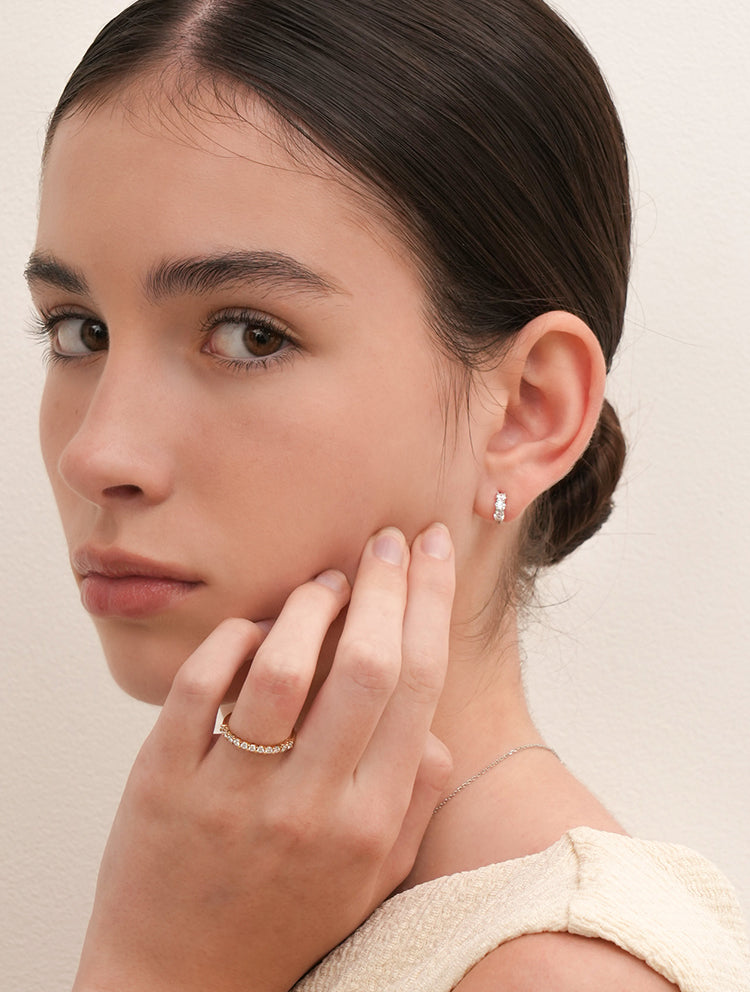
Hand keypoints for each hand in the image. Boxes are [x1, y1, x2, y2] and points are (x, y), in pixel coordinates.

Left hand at [73, 523, 454, 991]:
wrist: (184, 983)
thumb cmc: (287, 920)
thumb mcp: (374, 878)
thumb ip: (416, 803)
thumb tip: (436, 726)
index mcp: (371, 822)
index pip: (416, 686)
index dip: (430, 602)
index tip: (433, 549)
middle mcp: (310, 806)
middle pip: (364, 665)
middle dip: (385, 584)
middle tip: (388, 539)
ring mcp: (233, 794)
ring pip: (282, 667)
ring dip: (310, 603)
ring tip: (324, 581)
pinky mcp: (163, 784)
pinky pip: (200, 688)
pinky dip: (230, 640)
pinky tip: (252, 627)